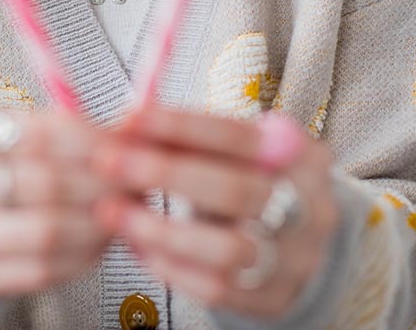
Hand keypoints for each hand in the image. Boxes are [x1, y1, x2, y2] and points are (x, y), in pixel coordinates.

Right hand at [0, 105, 111, 297]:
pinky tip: (102, 240)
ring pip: (47, 232)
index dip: (93, 142)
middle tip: (138, 181)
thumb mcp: (0, 126)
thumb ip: (53, 126)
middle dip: (104, 185)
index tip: (126, 145)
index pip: (40, 135)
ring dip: (100, 223)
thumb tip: (125, 133)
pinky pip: (42, 272)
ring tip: (126, 211)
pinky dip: (83, 256)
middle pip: (46, 185)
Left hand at [93, 107, 336, 317]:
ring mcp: (295, 258)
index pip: (238, 135)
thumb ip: (193, 139)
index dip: (182, 125)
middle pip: (234, 190)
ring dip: (161, 229)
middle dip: (164, 173)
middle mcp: (308, 207)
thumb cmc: (252, 182)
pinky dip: (170, 266)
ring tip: (113, 211)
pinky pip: (217, 289)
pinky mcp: (273, 298)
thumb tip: (130, 123)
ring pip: (227, 248)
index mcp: (300, 156)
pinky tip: (137, 246)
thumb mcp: (238, 153)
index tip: (131, 118)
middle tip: (107, 161)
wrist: (299, 244)